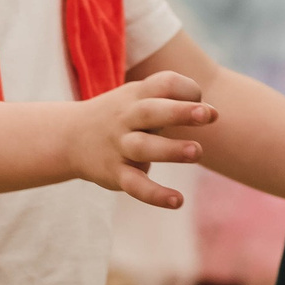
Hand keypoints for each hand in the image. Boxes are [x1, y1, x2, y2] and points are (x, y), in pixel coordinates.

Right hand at [65, 69, 213, 208]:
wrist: (69, 138)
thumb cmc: (122, 116)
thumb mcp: (141, 99)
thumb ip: (174, 101)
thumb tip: (215, 113)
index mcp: (136, 96)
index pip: (163, 84)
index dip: (186, 89)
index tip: (200, 100)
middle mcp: (126, 118)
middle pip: (151, 111)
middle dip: (180, 112)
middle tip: (209, 114)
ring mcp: (119, 146)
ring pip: (143, 147)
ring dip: (170, 150)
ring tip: (197, 152)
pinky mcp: (115, 174)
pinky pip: (134, 185)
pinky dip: (155, 194)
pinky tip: (177, 201)